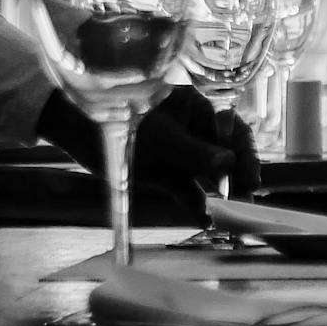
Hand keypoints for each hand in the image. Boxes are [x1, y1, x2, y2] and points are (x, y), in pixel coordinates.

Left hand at [35, 84, 233, 214]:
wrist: (75, 126)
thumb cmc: (118, 118)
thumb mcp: (159, 136)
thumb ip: (193, 151)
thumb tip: (229, 163)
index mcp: (195, 108)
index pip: (233, 130)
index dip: (246, 154)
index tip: (251, 181)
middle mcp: (190, 129)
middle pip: (224, 155)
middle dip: (236, 179)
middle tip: (245, 206)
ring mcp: (176, 152)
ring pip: (206, 175)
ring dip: (219, 194)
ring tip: (231, 216)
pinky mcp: (161, 173)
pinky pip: (185, 190)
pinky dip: (195, 203)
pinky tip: (204, 218)